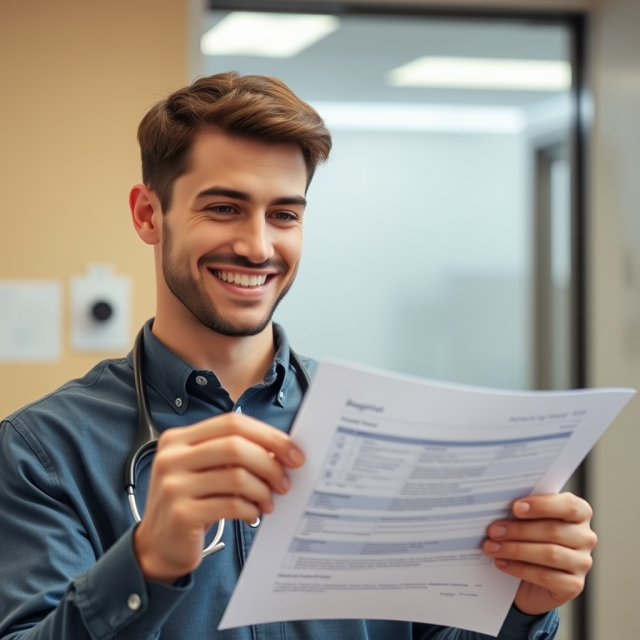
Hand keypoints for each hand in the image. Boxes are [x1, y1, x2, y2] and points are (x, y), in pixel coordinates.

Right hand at [133, 412, 304, 583]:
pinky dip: (250, 509)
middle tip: (285, 481)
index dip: (268, 435)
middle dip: (269, 463)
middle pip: (236, 446)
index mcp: (179, 438)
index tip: (292, 453)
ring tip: (268, 501)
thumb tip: (281, 451)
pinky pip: (230, 505)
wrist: (158, 545)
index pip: (232, 423)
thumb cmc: (191, 502)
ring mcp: (173, 485)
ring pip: (236, 476)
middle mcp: (172, 457)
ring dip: (262, 490)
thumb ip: (232, 454)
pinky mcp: (181, 513)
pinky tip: (252, 514)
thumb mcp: (204, 469)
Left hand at [482, 492, 596, 615]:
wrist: (532, 577)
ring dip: (515, 549)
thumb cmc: (530, 537)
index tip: (515, 507)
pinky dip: (519, 569)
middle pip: (553, 531)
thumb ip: (522, 510)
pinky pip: (546, 576)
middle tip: (493, 530)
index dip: (542, 505)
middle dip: (518, 530)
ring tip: (491, 547)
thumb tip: (497, 506)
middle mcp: (585, 537)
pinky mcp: (574, 585)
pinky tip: (501, 563)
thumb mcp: (528, 519)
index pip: (569, 505)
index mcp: (579, 513)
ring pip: (549, 554)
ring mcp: (582, 563)